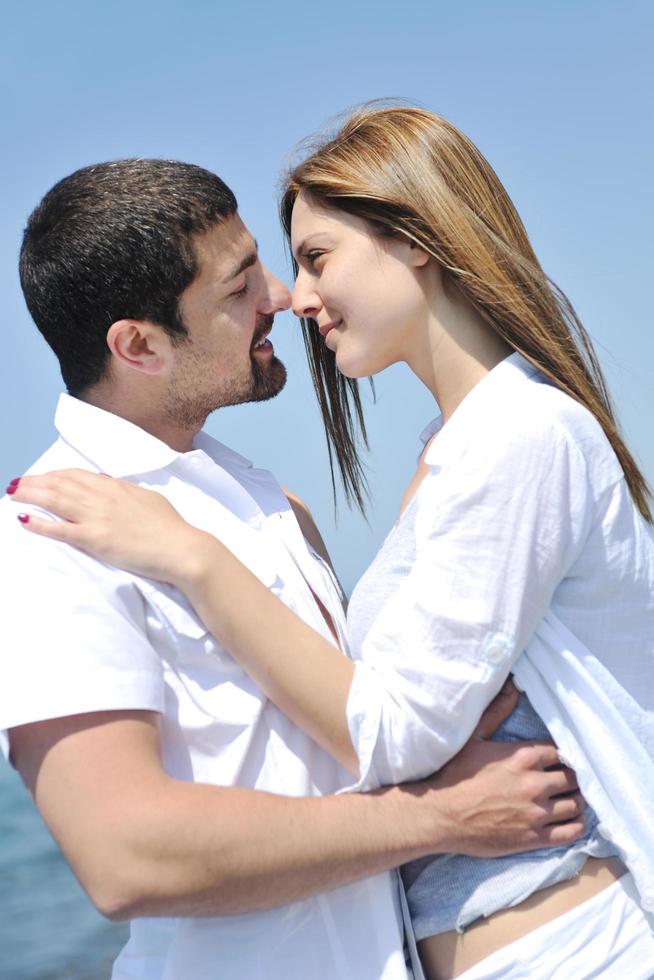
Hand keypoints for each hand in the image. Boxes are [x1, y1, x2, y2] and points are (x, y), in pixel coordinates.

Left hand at [8, 470, 207, 583]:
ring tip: (12, 493)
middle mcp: (103, 497)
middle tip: (16, 483)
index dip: (54, 475)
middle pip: (60, 484)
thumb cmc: (170, 527)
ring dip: (30, 496)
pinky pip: (60, 530)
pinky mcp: (95, 539)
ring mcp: (97, 517)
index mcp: (116, 487)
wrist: (181, 548)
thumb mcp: (147, 499)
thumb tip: (108, 483)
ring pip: (55, 501)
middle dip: (34, 482)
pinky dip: (40, 524)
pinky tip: (24, 519)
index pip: (76, 475)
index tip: (41, 477)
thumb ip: (125, 491)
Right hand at [414, 683, 584, 855]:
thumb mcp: (474, 738)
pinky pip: (571, 832)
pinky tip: (571, 820)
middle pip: (574, 778)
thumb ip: (497, 712)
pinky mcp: (534, 838)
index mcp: (524, 756)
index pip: (562, 751)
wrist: (440, 815)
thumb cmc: (456, 775)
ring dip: (577, 800)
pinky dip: (576, 825)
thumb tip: (513, 687)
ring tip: (570, 799)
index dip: (564, 755)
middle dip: (573, 777)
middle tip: (567, 780)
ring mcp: (537, 812)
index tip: (562, 759)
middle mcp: (536, 783)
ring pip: (576, 804)